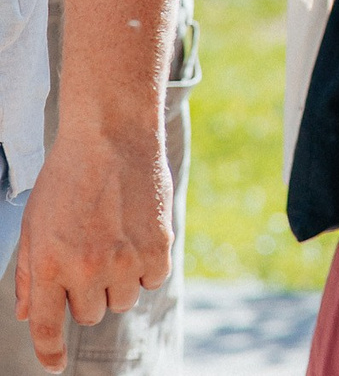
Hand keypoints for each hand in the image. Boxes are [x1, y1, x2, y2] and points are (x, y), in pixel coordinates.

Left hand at [12, 123, 172, 372]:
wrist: (111, 137)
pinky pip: (154, 279)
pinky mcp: (157, 246)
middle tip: (90, 259)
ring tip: (115, 244)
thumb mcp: (34, 224)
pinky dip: (147, 267)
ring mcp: (123, 260)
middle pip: (88, 315)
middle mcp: (85, 270)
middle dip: (87, 295)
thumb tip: (29, 313)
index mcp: (49, 266)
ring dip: (119, 283)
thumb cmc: (67, 177)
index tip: (54, 366)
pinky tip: (138, 237)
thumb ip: (29, 274)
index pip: (47, 328)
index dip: (49, 353)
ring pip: (123, 300)